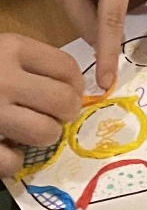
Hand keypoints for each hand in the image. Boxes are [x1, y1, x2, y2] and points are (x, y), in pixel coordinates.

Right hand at [0, 33, 82, 176]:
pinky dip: (15, 161)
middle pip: (62, 100)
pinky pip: (12, 160)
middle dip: (68, 111)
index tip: (73, 91)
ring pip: (45, 131)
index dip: (77, 83)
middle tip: (60, 115)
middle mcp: (3, 79)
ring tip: (38, 131)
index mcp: (12, 48)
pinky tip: (8, 149)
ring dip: (47, 135)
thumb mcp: (1, 50)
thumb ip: (31, 62)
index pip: (66, 66)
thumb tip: (73, 86)